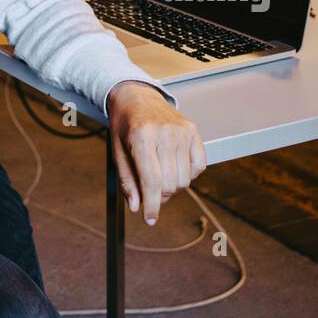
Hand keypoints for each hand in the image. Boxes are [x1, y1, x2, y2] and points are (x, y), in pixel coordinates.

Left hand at [107, 81, 205, 224]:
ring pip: (185, 179)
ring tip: (160, 173)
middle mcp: (164, 133)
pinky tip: (175, 165)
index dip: (152, 205)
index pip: (152, 181)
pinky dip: (189, 174)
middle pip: (169, 184)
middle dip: (159, 195)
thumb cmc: (125, 126)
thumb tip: (137, 208)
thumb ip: (128, 181)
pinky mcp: (193, 130)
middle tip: (150, 190)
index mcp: (141, 137)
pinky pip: (199, 167)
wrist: (136, 97)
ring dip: (173, 186)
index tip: (150, 220)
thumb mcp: (117, 152)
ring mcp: (181, 130)